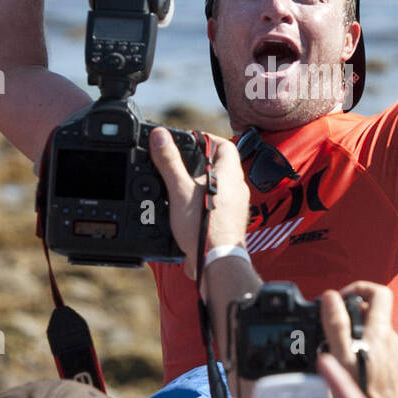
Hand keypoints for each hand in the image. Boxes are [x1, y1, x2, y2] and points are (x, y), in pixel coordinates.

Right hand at [150, 129, 247, 278]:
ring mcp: (236, 206)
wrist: (217, 261)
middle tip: (181, 163)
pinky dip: (203, 202)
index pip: (225, 145)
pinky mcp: (230, 221)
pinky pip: (218, 204)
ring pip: (219, 186)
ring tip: (181, 186)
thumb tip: (160, 136)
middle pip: (221, 165)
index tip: (190, 141)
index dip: (207, 139)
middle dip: (200, 162)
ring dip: (201, 183)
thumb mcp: (179, 190)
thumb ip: (169, 161)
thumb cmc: (205, 228)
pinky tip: (188, 209)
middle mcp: (237, 188)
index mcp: (229, 174)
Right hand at [318, 283, 397, 397]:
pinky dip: (357, 345)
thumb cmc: (365, 396)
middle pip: (372, 309)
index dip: (357, 288)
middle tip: (330, 321)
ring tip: (331, 344)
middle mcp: (389, 338)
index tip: (338, 299)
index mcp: (379, 331)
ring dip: (351, 329)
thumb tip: (330, 297)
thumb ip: (336, 325)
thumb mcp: (343, 357)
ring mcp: (391, 352)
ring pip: (371, 329)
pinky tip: (343, 361)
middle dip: (349, 310)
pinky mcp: (389, 366)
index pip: (378, 292)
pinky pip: (373, 345)